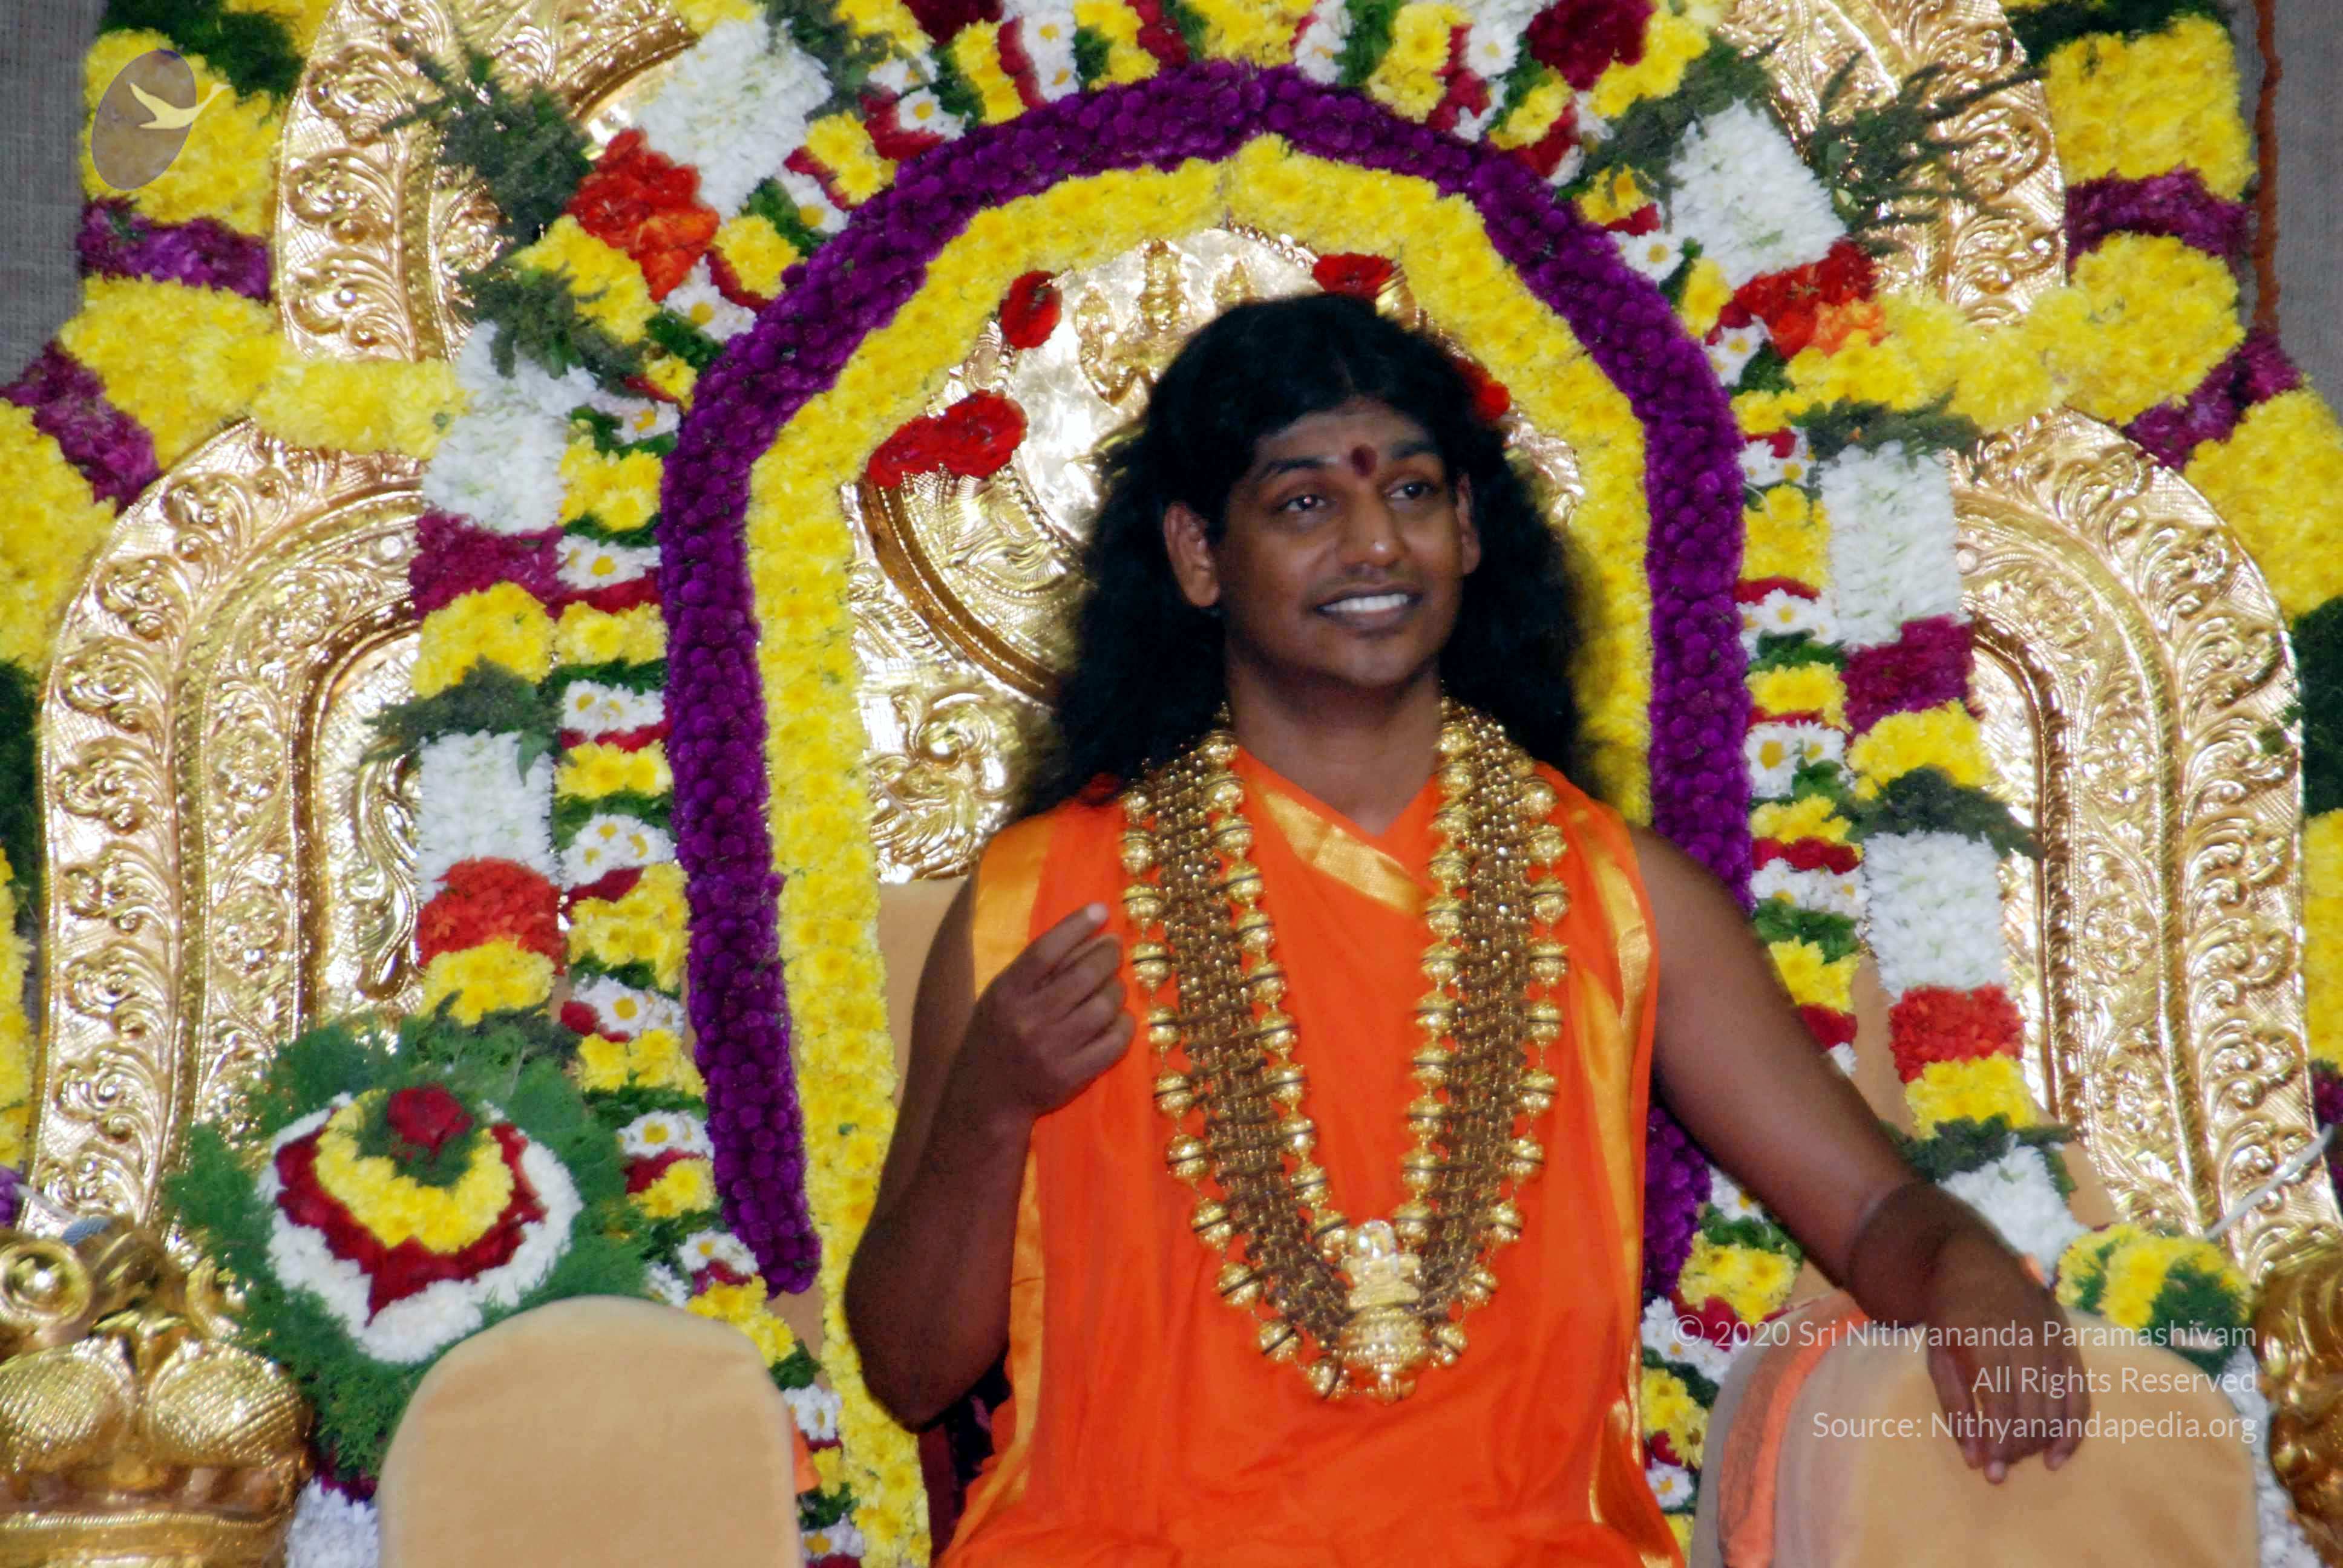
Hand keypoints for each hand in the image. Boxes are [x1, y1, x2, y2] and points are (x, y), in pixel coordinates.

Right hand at [949, 903, 1134, 1124]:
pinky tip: (1120, 1018)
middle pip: (1083, 976)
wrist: (986, 1096)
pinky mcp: (1071, 1076)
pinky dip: (1124, 1025)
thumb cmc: (997, 1034)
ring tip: (1115, 985)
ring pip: (1103, 1007)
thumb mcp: (1003, 995)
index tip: (1101, 910)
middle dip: (1108, 955)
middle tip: (1115, 948)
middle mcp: (1028, 1020)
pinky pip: (1114, 1042)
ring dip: (1118, 989)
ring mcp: (1051, 1050)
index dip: (1077, 926)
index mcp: (1006, 993)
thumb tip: (1091, 934)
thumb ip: (1038, 969)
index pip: (1046, 951)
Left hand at [1920, 1231, 2089, 1482]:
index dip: (2000, 1445)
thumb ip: (1956, 1408)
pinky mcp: (2068, 1341)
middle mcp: (2025, 1341)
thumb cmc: (1949, 1313)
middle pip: (2033, 1412)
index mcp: (1986, 1342)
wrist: (1974, 1259)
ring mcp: (2051, 1340)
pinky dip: (2073, 1428)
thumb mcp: (1938, 1355)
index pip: (2003, 1408)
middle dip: (2018, 1447)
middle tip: (2002, 1466)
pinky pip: (2080, 1393)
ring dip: (2041, 1441)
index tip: (1991, 1473)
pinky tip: (2059, 1454)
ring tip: (2022, 1458)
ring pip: (2056, 1407)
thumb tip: (1975, 1461)